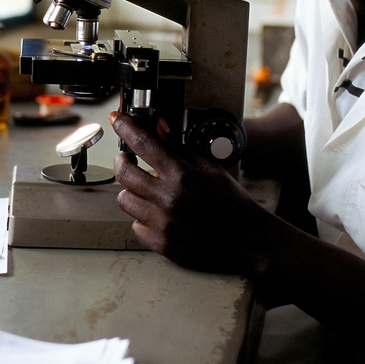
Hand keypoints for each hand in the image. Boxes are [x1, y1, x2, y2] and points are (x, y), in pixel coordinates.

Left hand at [110, 111, 276, 274]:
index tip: (117, 120)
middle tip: (127, 158)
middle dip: (122, 160)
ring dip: (131, 190)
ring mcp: (163, 224)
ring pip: (124, 200)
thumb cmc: (232, 203)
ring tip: (144, 189)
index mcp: (182, 176)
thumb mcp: (210, 167)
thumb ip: (180, 147)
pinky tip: (155, 214)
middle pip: (125, 172)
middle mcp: (169, 199)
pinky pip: (135, 226)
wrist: (247, 241)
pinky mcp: (161, 244)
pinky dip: (141, 218)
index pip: (144, 144)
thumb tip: (160, 127)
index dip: (126, 127)